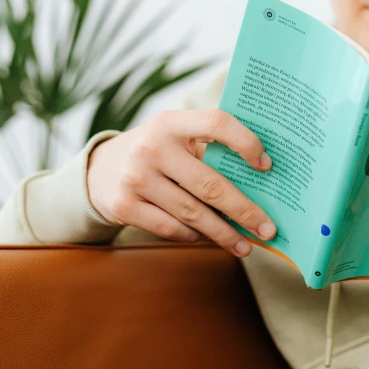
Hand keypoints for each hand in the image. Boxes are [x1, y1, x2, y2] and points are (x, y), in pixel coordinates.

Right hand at [87, 109, 275, 256]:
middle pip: (210, 184)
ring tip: (246, 245)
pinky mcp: (124, 206)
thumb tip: (263, 180)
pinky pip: (172, 228)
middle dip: (245, 211)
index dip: (246, 143)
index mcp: (172, 122)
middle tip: (268, 229)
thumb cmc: (158, 151)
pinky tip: (211, 239)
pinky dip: (196, 236)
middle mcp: (152, 147)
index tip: (266, 166)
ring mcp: (136, 178)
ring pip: (193, 213)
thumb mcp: (177, 136)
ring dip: (224, 233)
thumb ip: (211, 147)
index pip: (217, 123)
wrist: (100, 169)